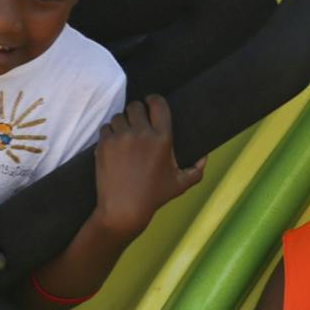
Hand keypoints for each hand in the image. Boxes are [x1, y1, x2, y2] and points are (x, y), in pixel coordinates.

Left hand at [92, 94, 204, 237]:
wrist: (124, 209)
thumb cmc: (153, 197)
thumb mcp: (180, 184)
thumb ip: (196, 170)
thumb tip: (205, 158)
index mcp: (163, 138)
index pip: (158, 103)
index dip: (153, 99)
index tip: (150, 102)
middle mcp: (142, 133)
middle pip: (135, 106)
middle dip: (136, 111)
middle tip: (136, 122)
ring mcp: (121, 137)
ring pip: (119, 116)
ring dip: (122, 123)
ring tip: (125, 135)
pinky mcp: (104, 144)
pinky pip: (106, 127)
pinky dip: (109, 133)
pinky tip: (114, 144)